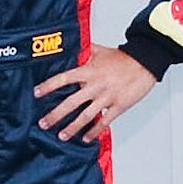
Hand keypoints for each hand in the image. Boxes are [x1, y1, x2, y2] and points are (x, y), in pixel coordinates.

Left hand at [34, 48, 156, 141]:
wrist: (145, 63)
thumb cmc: (125, 58)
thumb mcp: (101, 50)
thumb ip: (85, 50)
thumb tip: (73, 46)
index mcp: (89, 71)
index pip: (63, 79)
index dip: (48, 86)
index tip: (36, 93)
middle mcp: (95, 85)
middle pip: (71, 102)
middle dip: (55, 115)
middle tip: (44, 123)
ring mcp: (107, 97)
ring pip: (86, 116)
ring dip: (72, 127)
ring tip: (62, 135)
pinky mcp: (118, 106)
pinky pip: (104, 121)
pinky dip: (94, 131)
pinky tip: (85, 137)